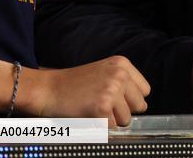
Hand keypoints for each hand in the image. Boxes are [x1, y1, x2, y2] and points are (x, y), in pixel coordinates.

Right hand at [21, 56, 149, 127]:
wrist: (47, 89)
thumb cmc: (73, 84)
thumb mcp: (103, 72)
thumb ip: (123, 82)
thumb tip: (141, 104)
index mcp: (123, 64)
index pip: (145, 90)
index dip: (132, 100)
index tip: (119, 102)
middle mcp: (121, 75)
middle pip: (140, 106)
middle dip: (124, 112)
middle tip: (104, 108)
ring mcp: (112, 90)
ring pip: (127, 119)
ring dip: (112, 121)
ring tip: (94, 110)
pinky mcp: (102, 107)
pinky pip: (112, 128)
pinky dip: (101, 127)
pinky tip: (88, 116)